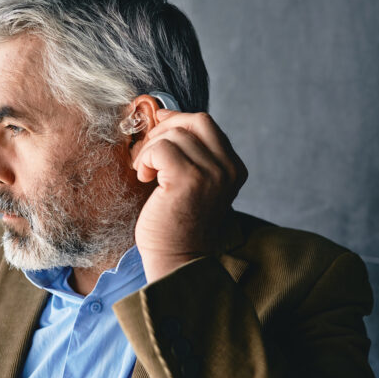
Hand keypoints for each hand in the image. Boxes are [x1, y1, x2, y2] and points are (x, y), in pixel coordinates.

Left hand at [131, 110, 247, 281]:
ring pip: (173, 135)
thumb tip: (163, 117)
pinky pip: (161, 149)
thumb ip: (190, 155)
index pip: (205, 124)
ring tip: (147, 174)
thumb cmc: (176, 224)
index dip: (177, 120)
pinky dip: (146, 159)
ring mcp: (211, 173)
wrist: (176, 260)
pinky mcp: (189, 179)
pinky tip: (145, 178)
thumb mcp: (193, 183)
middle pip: (194, 122)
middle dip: (164, 130)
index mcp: (233, 168)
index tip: (157, 127)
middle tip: (147, 153)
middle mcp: (228, 168)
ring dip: (150, 150)